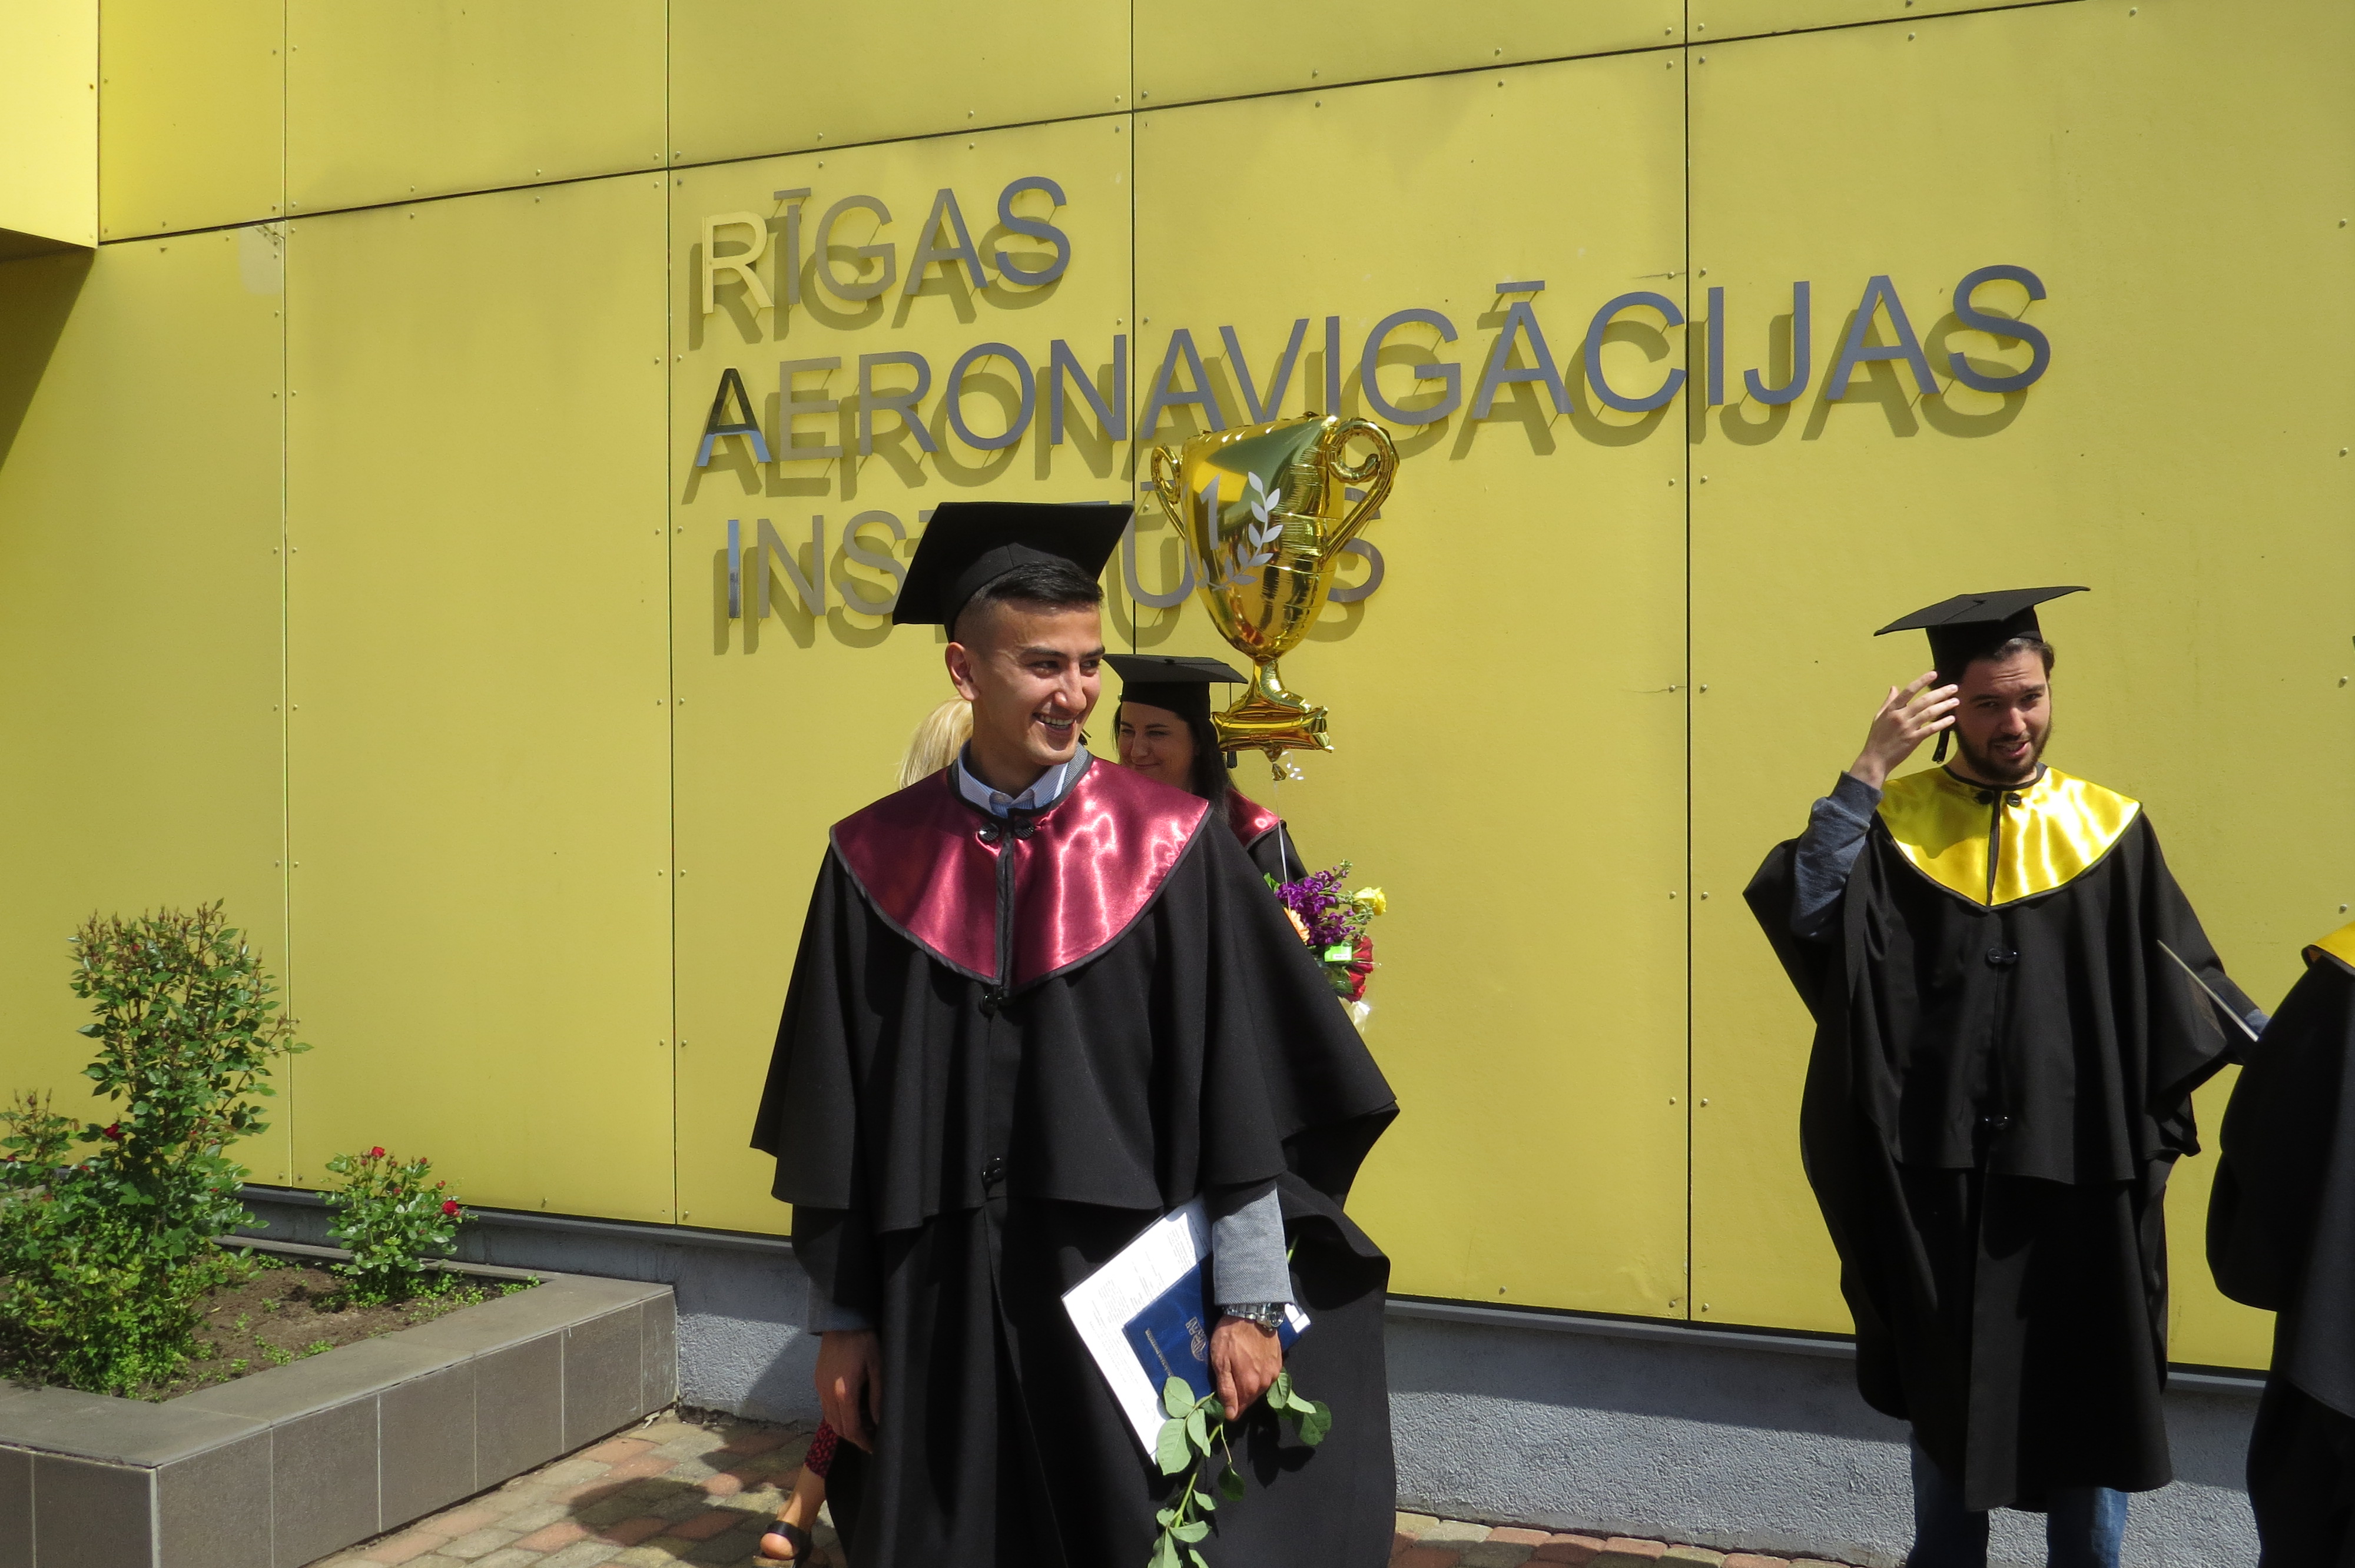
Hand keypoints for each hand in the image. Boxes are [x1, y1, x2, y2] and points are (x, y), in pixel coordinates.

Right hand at [814, 1329, 881, 1450]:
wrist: (841, 1322)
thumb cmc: (864, 1343)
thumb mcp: (877, 1368)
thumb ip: (877, 1397)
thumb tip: (878, 1421)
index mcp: (845, 1393)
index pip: (851, 1428)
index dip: (862, 1441)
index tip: (873, 1448)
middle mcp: (828, 1394)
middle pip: (838, 1428)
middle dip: (854, 1438)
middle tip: (869, 1439)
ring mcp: (820, 1388)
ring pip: (829, 1420)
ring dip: (844, 1428)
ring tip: (862, 1426)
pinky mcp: (817, 1382)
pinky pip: (825, 1408)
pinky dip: (837, 1416)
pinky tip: (850, 1411)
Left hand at [1209, 1315, 1284, 1421]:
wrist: (1252, 1312)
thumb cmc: (1231, 1336)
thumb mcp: (1220, 1362)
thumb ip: (1226, 1390)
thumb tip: (1231, 1415)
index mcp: (1249, 1386)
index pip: (1240, 1409)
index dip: (1230, 1407)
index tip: (1223, 1398)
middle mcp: (1265, 1383)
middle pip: (1250, 1398)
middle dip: (1239, 1394)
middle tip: (1229, 1378)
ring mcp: (1274, 1372)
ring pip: (1259, 1387)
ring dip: (1250, 1384)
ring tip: (1240, 1369)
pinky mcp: (1279, 1362)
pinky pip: (1267, 1376)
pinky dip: (1259, 1374)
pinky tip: (1252, 1363)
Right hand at [1848, 671, 1957, 788]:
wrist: (1875, 759)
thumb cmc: (1877, 738)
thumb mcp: (1879, 717)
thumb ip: (1888, 702)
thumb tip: (1894, 687)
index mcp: (1892, 709)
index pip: (1908, 691)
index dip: (1922, 681)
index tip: (1934, 674)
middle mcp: (1900, 716)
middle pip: (1924, 701)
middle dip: (1940, 693)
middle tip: (1954, 688)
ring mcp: (1907, 728)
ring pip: (1929, 714)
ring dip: (1944, 706)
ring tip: (1956, 701)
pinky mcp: (1913, 740)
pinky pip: (1931, 729)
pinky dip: (1942, 724)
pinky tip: (1952, 719)